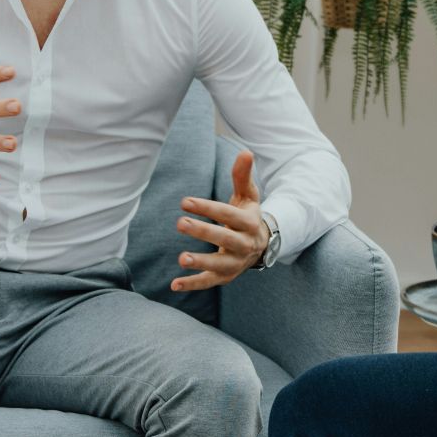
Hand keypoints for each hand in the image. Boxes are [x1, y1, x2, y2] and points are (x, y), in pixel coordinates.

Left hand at [172, 150, 270, 291]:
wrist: (262, 245)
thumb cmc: (247, 216)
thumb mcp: (248, 196)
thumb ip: (242, 176)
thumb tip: (245, 151)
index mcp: (249, 223)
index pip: (228, 215)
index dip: (208, 209)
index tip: (185, 202)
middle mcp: (245, 245)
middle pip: (225, 239)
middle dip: (203, 232)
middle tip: (180, 223)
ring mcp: (236, 263)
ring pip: (219, 265)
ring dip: (201, 262)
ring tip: (181, 258)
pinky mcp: (226, 277)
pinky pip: (209, 282)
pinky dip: (193, 284)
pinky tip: (174, 285)